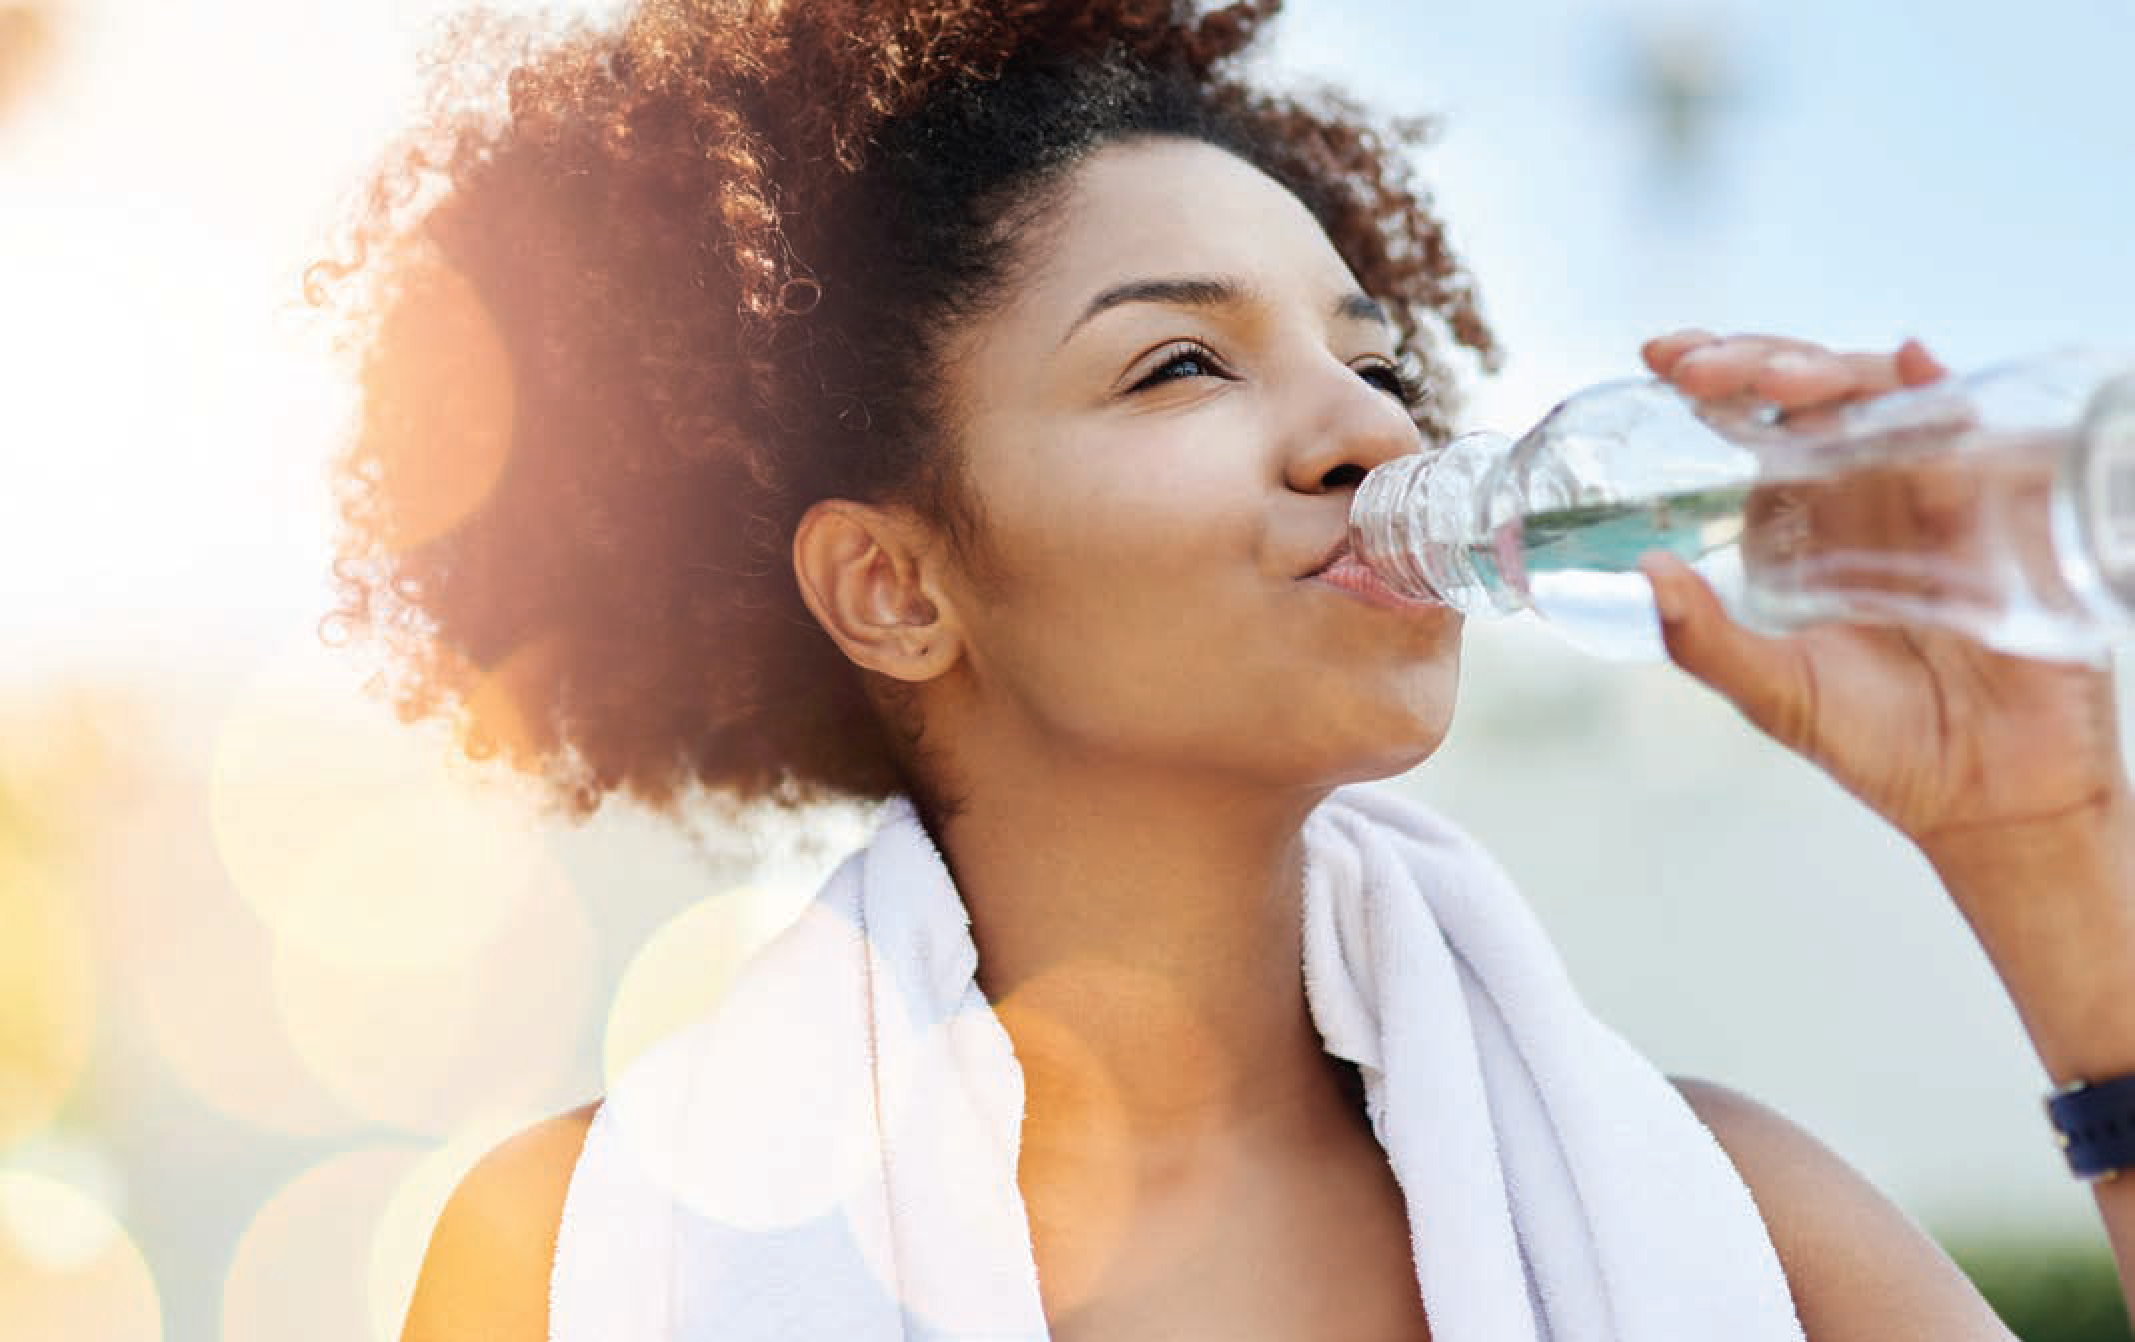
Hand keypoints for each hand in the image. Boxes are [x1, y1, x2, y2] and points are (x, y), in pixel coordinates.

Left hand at [1635, 330, 2129, 878]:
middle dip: (1757, 362)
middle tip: (1702, 369)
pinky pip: (1976, 431)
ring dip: (1833, 372)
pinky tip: (1915, 366)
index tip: (1662, 357)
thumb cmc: (1882, 743)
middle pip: (1813, 391)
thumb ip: (1704, 641)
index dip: (1715, 377)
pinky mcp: (2000, 508)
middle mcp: (1865, 491)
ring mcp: (1935, 491)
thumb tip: (1644, 574)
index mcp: (1803, 519)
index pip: (1754, 424)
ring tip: (1782, 384)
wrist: (1991, 795)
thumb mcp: (1775, 693)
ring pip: (1884, 393)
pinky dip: (1943, 390)